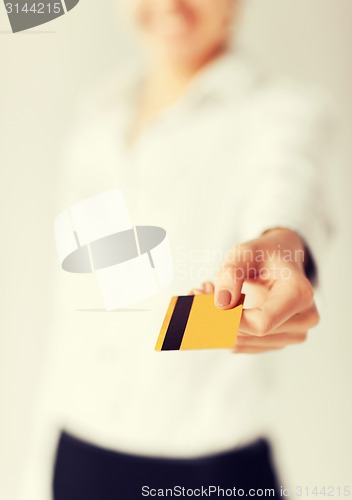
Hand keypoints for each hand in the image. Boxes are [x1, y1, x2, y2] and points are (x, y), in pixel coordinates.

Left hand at [189, 229, 318, 353]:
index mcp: (300, 294)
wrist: (280, 260)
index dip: (229, 319)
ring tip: (206, 293)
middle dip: (215, 315)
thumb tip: (221, 304)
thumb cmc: (263, 254)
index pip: (261, 323)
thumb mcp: (244, 252)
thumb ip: (231, 273)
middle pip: (250, 333)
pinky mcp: (278, 342)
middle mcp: (303, 319)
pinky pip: (241, 344)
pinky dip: (222, 328)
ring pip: (241, 342)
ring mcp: (293, 334)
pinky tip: (216, 306)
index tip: (203, 300)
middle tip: (197, 290)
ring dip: (215, 322)